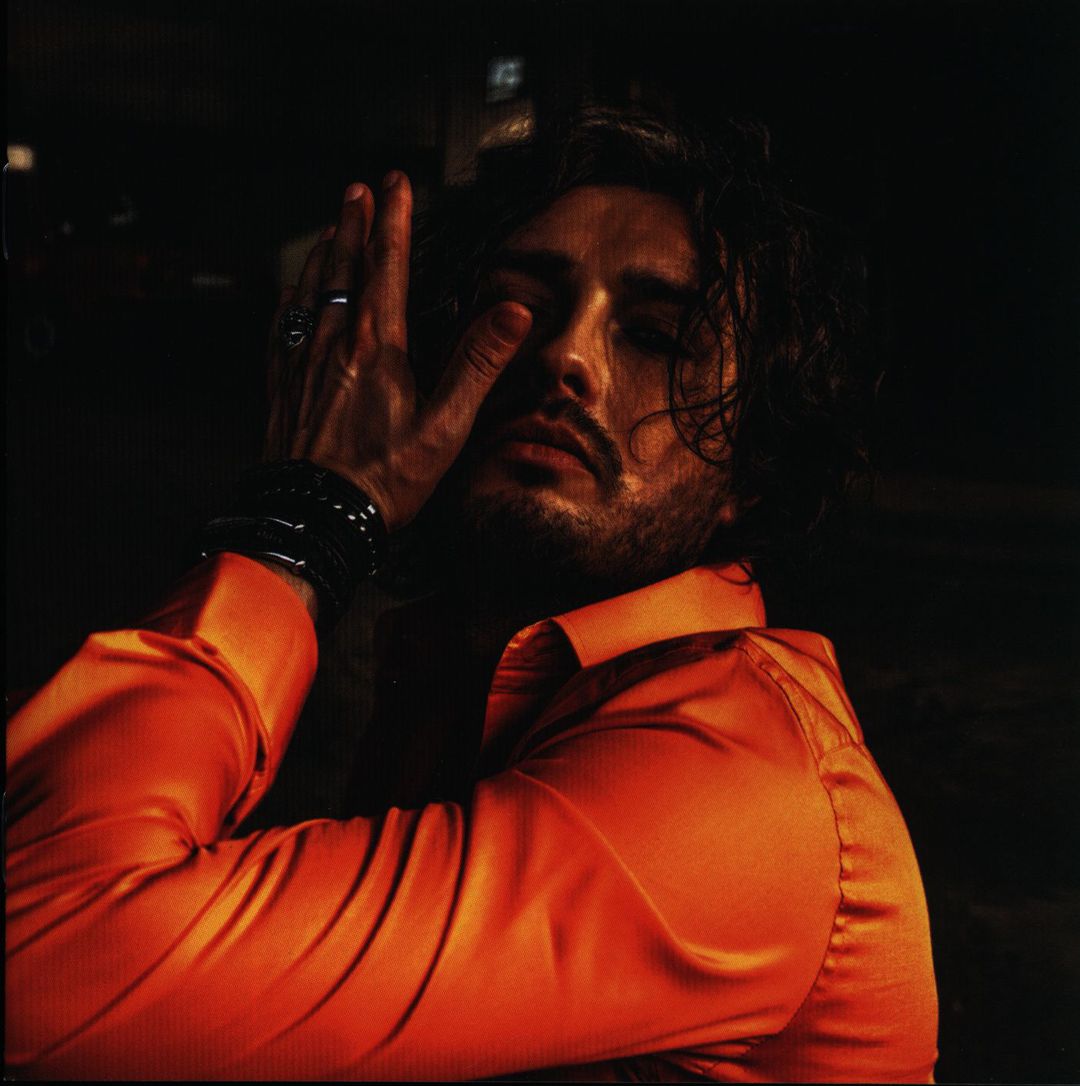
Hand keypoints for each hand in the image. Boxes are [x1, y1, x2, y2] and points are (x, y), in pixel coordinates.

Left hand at [264, 173, 531, 531]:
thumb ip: (477, 365)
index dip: (394, 220)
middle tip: (357, 190)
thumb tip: (513, 312)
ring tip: (329, 229)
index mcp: (376, 346)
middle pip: (343, 267)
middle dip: (353, 223)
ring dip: (323, 253)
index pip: (387, 265)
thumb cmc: (383, 479)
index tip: (396, 183)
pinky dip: (292, 297)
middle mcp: (334, 342)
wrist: (315, 517)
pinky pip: (283, 325)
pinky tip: (293, 296)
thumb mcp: (445, 427)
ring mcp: (302, 362)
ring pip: (310, 290)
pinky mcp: (283, 385)